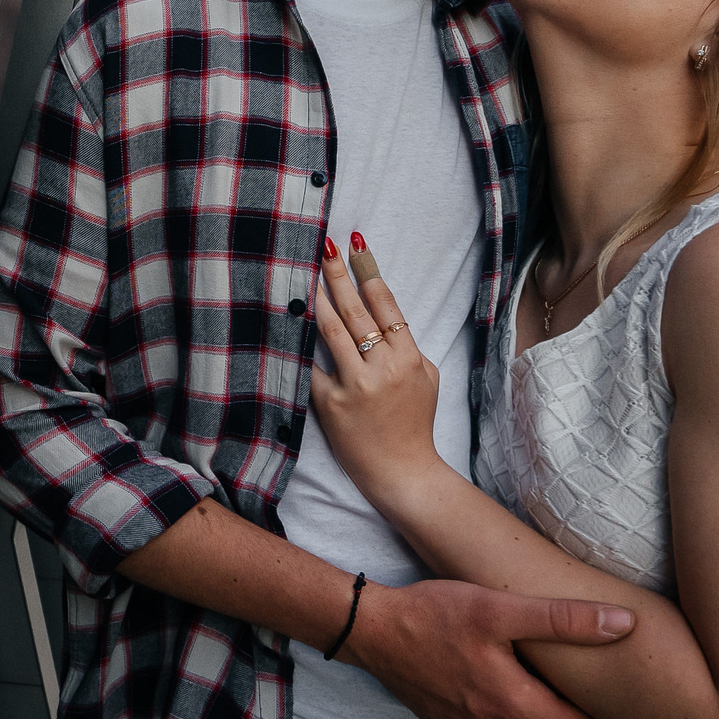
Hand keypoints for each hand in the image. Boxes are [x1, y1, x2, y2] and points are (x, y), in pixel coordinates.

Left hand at [307, 233, 440, 488]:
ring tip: (306, 273)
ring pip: (331, 331)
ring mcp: (355, 386)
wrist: (401, 472)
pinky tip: (290, 320)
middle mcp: (382, 369)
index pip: (387, 306)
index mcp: (409, 359)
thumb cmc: (414, 424)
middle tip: (326, 247)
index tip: (357, 248)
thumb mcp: (427, 380)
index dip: (370, 273)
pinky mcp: (331, 403)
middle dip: (339, 274)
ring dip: (318, 298)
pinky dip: (301, 343)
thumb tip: (384, 318)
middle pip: (356, 310)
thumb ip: (408, 348)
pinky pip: (313, 366)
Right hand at [342, 579, 632, 718]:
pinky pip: (491, 716)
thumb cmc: (435, 614)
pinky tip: (506, 672)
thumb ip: (564, 619)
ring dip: (539, 703)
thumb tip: (624, 624)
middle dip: (579, 713)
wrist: (370, 630)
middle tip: (606, 691)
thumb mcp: (501, 609)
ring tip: (558, 676)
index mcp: (513, 706)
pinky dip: (507, 700)